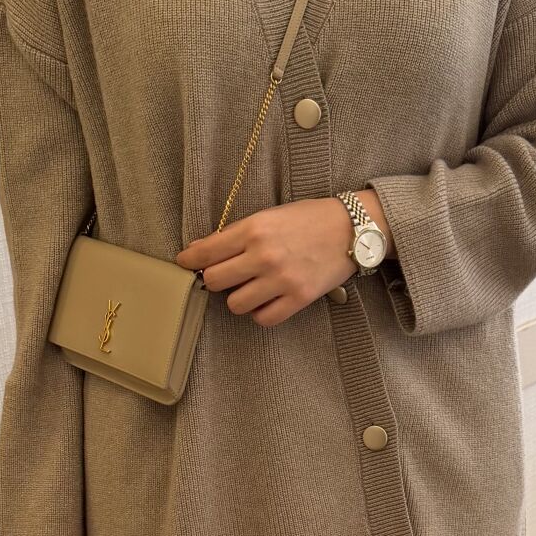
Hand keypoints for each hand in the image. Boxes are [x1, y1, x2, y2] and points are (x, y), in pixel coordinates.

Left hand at [176, 190, 392, 327]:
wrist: (351, 228)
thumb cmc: (308, 219)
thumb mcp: (269, 216)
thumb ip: (235, 234)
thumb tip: (198, 251)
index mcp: (254, 229)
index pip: (206, 252)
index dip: (189, 260)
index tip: (184, 264)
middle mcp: (264, 255)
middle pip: (215, 282)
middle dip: (215, 280)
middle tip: (226, 276)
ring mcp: (281, 279)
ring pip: (236, 304)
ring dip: (239, 298)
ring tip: (252, 287)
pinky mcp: (298, 298)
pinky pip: (263, 318)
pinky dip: (260, 312)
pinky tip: (267, 300)